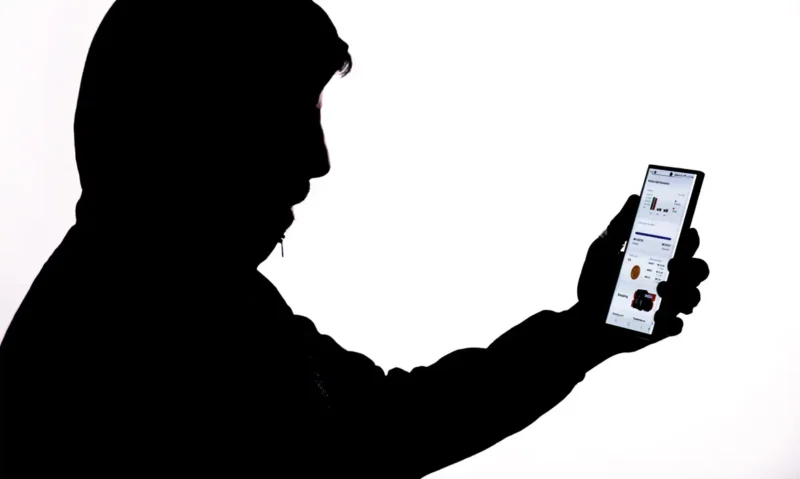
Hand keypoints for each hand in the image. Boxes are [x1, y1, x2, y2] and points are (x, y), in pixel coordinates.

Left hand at [575, 194, 709, 355]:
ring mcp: (669, 304)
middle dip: (692, 265)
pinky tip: (661, 319)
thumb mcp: (602, 249)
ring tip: (661, 289)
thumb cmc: (595, 280)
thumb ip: (619, 226)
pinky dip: (672, 322)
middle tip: (673, 264)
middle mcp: (670, 279)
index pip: (687, 244)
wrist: (583, 318)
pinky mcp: (662, 328)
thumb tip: (635, 197)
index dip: (692, 238)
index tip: (687, 233)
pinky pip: (677, 326)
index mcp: (660, 258)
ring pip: (694, 296)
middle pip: (699, 269)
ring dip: (685, 293)